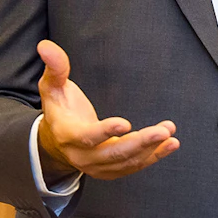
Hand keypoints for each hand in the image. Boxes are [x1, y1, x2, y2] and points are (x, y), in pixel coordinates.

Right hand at [35, 40, 178, 181]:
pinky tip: (171, 144)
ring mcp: (97, 167)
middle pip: (113, 153)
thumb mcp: (53, 86)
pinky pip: (134, 166)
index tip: (126, 123)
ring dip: (152, 149)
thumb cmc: (59, 108)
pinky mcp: (111, 171)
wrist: (58, 140)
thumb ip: (55, 68)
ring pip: (127, 162)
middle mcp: (81, 156)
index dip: (104, 132)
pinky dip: (154, 156)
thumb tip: (46, 45)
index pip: (86, 137)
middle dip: (140, 143)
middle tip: (163, 131)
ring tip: (171, 134)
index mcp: (67, 135)